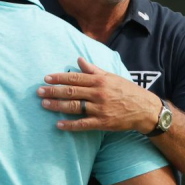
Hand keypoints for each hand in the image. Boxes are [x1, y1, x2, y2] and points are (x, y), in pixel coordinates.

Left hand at [38, 57, 159, 133]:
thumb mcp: (111, 77)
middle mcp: (98, 93)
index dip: (59, 78)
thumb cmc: (127, 90)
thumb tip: (78, 59)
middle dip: (53, 91)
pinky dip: (70, 125)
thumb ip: (94, 70)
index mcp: (100, 81)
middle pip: (71, 91)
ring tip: (44, 105)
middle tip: (39, 92)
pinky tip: (59, 124)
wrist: (145, 109)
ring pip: (74, 107)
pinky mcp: (102, 123)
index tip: (46, 78)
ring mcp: (100, 109)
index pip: (75, 77)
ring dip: (57, 106)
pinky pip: (83, 124)